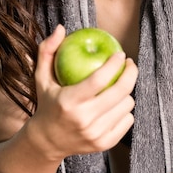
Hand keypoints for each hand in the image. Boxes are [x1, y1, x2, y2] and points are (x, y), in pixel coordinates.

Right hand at [33, 25, 137, 157]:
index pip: (99, 79)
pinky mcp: (104, 144)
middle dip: (130, 73)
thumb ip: (47, 51)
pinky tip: (118, 104)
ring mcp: (95, 134)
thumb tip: (61, 28)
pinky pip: (128, 121)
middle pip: (120, 92)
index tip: (121, 55)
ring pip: (127, 106)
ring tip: (118, 86)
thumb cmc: (47, 103)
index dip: (115, 64)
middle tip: (129, 64)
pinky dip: (125, 111)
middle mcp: (83, 119)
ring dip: (126, 93)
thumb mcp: (41, 77)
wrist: (47, 141)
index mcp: (69, 101)